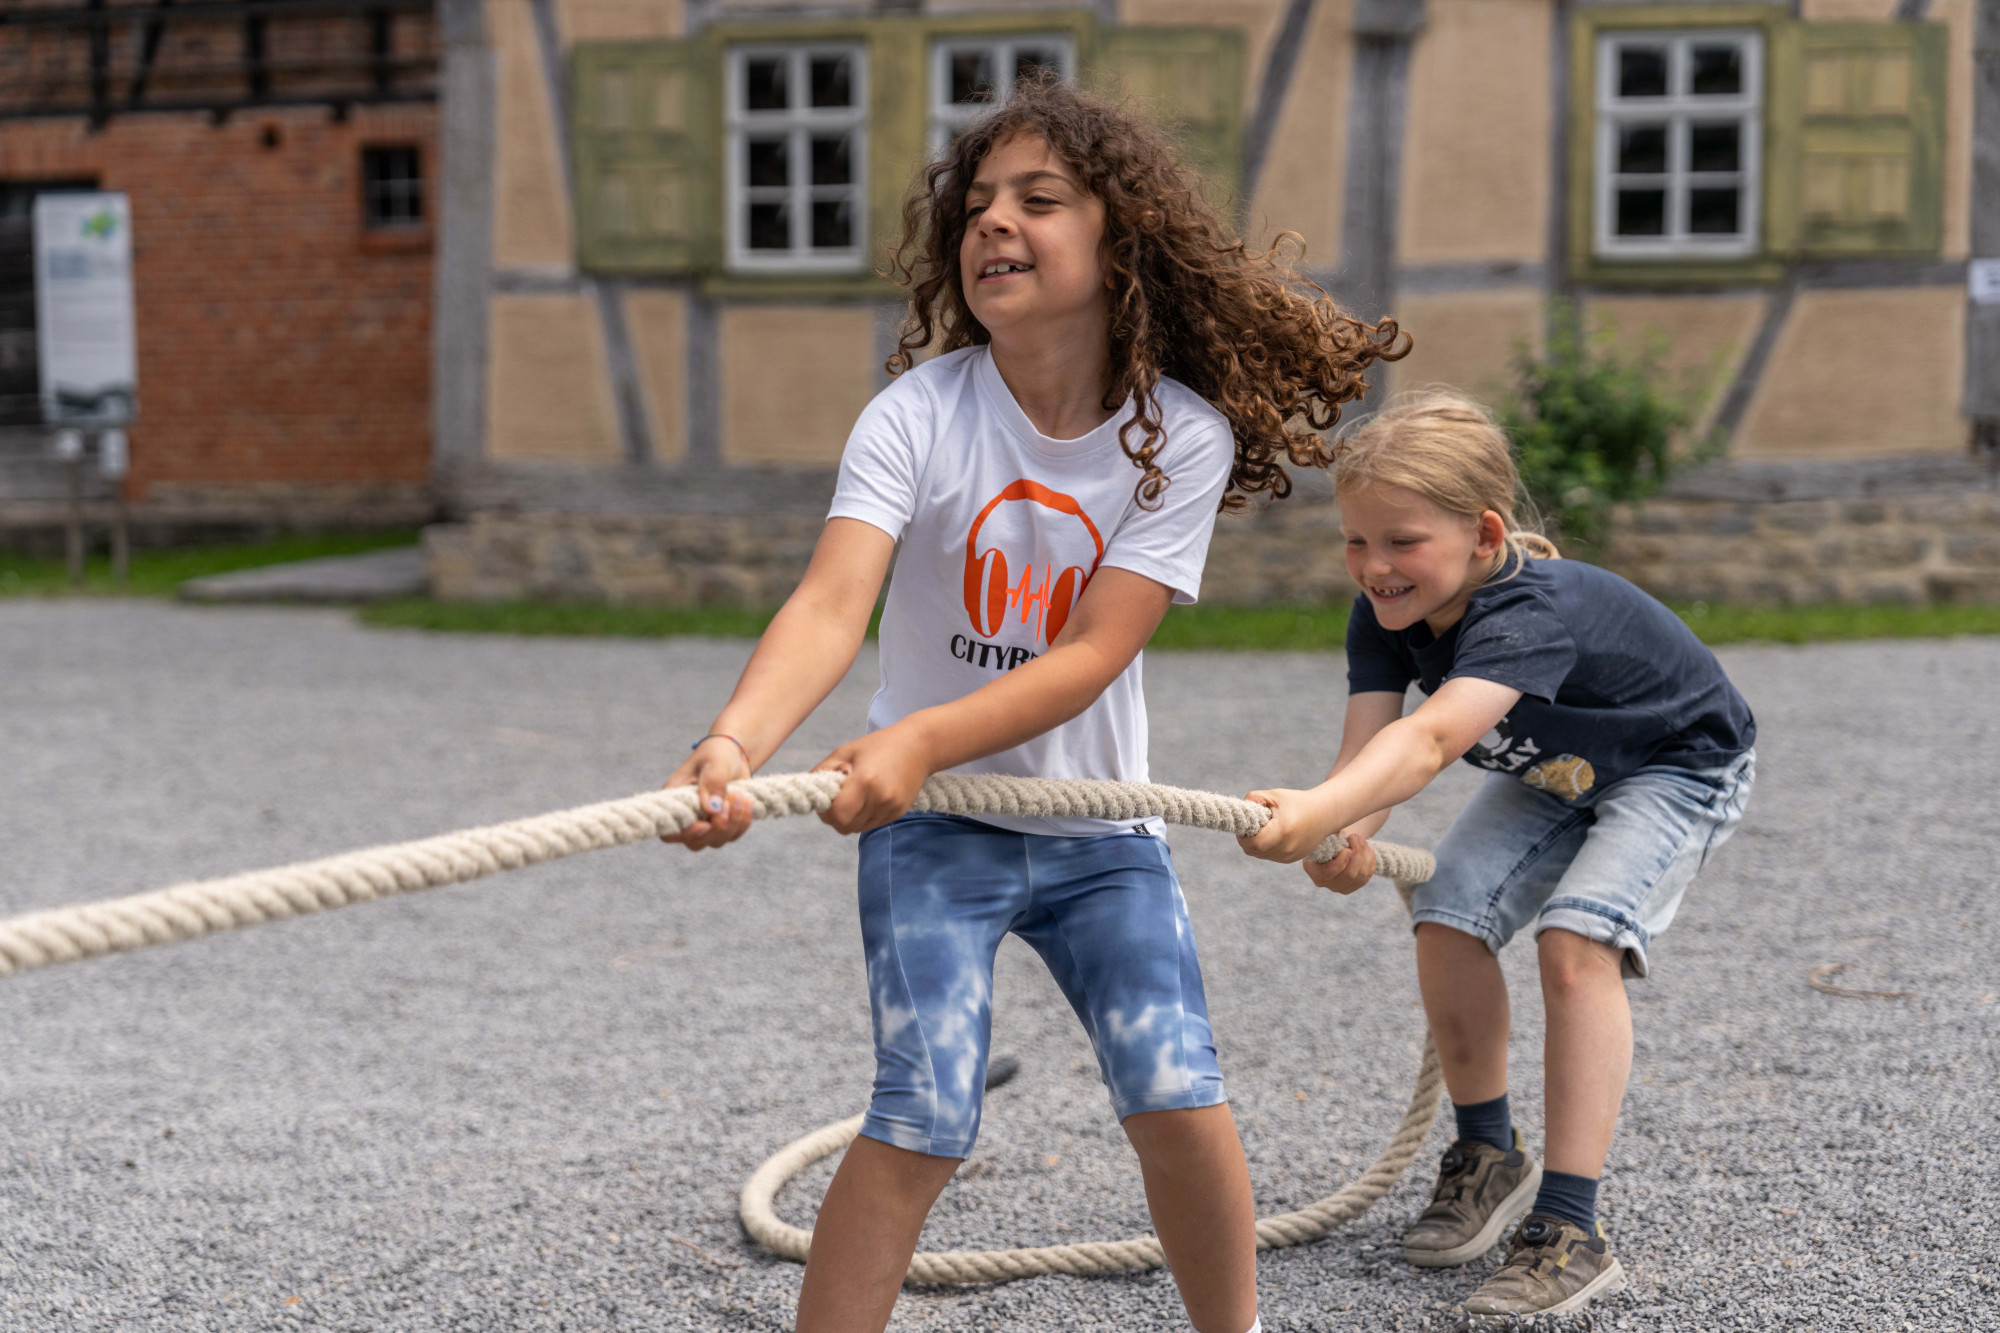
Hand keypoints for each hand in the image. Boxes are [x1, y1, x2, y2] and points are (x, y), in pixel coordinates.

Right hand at [660, 736, 754, 849]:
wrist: (733, 753)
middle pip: (695, 842)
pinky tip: (747, 802)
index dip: (686, 834)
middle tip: (730, 802)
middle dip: (717, 828)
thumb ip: (713, 783)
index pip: (670, 831)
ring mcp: (705, 822)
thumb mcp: (715, 763)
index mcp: (675, 800)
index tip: (705, 824)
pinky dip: (743, 822)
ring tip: (741, 796)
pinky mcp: (722, 824)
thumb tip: (713, 809)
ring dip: (733, 824)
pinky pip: (732, 835)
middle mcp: (688, 815)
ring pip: (716, 841)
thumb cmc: (717, 753)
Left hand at [814, 723, 933, 834]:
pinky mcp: (899, 812)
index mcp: (864, 781)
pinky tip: (869, 797)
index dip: (826, 811)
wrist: (919, 746)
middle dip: (836, 817)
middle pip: (846, 827)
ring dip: (851, 817)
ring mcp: (892, 808)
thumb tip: (811, 790)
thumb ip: (823, 771)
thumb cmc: (878, 745)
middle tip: (837, 799)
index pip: (837, 815)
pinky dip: (865, 816)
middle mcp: (880, 798)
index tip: (826, 799)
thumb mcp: (846, 751)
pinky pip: (872, 824)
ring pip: (858, 829)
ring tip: (856, 795)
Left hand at [1236, 788, 1339, 863]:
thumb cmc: (1298, 802)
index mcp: (1282, 831)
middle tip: (1252, 825)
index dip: (1244, 835)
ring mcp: (1289, 856)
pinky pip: (1269, 856)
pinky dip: (1266, 847)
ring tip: (1264, 828)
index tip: (1246, 823)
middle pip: (1253, 851)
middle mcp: (1286, 848)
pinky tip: (1273, 834)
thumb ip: (1254, 798)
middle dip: (1247, 839)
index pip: (1254, 843)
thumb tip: (1241, 808)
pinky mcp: (1291, 859)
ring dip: (1256, 844)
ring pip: (1260, 855)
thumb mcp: (1275, 795)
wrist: (1324, 814)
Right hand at [1303, 835, 1376, 894]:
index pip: (1329, 872)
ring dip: (1365, 855)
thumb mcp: (1322, 837)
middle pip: (1349, 875)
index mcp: (1315, 872)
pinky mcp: (1354, 886)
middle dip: (1357, 854)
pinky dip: (1370, 861)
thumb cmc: (1324, 840)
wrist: (1331, 849)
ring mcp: (1342, 887)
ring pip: (1361, 875)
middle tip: (1356, 837)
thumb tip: (1341, 833)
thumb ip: (1329, 835)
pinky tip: (1368, 849)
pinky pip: (1367, 876)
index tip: (1348, 849)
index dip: (1341, 862)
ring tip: (1362, 839)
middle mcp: (1327, 883)